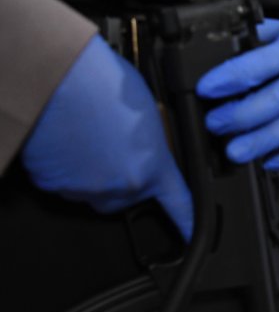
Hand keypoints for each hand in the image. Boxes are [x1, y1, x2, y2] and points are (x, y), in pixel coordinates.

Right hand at [20, 35, 193, 240]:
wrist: (53, 75)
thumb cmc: (100, 81)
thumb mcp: (145, 108)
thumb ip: (149, 136)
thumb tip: (143, 140)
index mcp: (154, 168)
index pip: (180, 205)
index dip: (187, 223)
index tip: (193, 235)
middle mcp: (123, 186)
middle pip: (126, 196)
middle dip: (121, 178)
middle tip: (108, 147)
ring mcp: (86, 189)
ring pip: (93, 190)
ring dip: (91, 173)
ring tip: (84, 137)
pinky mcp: (52, 185)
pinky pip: (60, 182)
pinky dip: (61, 168)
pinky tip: (62, 140)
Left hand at [198, 18, 278, 170]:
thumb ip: (254, 40)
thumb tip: (213, 53)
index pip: (259, 64)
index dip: (229, 78)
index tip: (205, 90)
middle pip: (276, 100)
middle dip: (241, 116)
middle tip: (215, 124)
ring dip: (262, 142)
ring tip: (235, 151)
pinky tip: (269, 161)